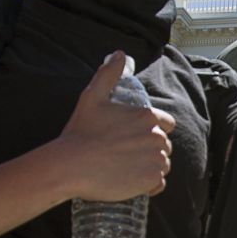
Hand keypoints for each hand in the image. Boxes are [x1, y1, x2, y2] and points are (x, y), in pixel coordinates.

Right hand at [52, 52, 175, 201]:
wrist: (70, 165)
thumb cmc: (81, 131)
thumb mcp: (92, 96)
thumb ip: (109, 73)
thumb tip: (119, 54)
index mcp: (148, 117)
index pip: (167, 123)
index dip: (152, 129)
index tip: (134, 136)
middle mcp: (157, 137)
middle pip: (163, 144)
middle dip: (149, 148)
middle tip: (125, 152)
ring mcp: (155, 160)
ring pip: (162, 163)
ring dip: (150, 165)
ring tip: (127, 166)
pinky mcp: (150, 181)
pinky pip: (159, 183)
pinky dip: (150, 183)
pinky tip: (134, 180)